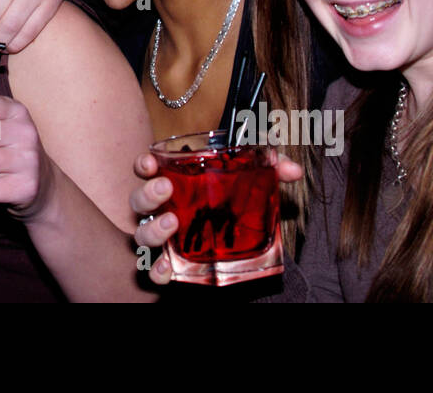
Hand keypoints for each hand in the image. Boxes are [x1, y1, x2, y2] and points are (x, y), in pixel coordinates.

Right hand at [129, 150, 302, 284]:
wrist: (235, 238)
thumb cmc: (231, 202)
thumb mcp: (251, 180)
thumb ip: (270, 169)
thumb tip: (292, 171)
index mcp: (175, 181)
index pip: (148, 169)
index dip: (144, 164)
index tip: (150, 163)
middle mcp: (162, 208)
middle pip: (139, 200)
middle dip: (147, 194)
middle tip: (165, 189)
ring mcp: (164, 236)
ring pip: (141, 233)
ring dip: (152, 229)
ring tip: (171, 225)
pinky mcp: (172, 262)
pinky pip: (153, 269)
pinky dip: (157, 270)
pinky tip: (168, 268)